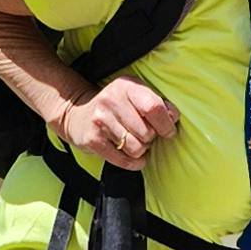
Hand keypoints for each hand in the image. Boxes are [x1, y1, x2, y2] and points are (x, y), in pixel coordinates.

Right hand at [56, 76, 180, 171]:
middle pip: (147, 132)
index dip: (166, 125)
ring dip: (140, 150)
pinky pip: (122, 160)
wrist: (78, 113)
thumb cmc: (116, 106)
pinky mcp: (92, 140)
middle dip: (150, 138)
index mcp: (127, 86)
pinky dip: (132, 163)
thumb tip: (173, 117)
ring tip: (135, 142)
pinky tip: (132, 157)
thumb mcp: (135, 95)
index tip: (168, 131)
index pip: (154, 108)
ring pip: (136, 148)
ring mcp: (100, 120)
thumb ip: (157, 103)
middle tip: (144, 135)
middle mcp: (112, 100)